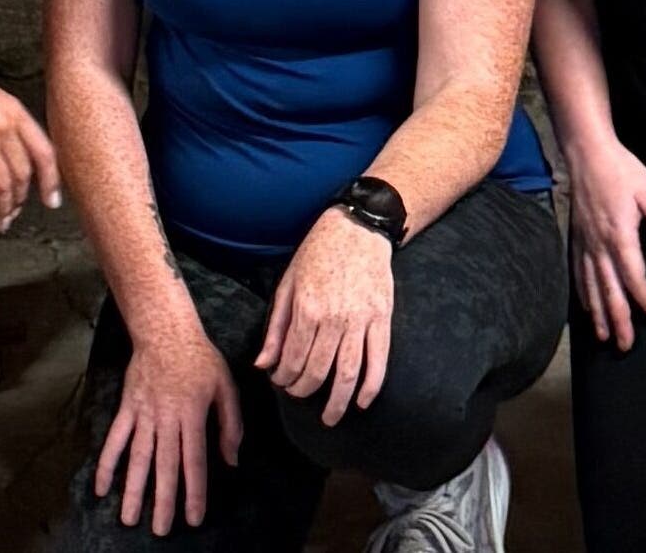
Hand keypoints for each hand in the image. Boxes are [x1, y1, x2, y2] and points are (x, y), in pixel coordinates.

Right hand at [0, 56, 61, 233]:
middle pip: (22, 175)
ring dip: (2, 209)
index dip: (51, 181)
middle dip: (19, 200)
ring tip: (0, 222)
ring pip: (2, 187)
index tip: (52, 201)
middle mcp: (5, 129)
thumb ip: (6, 122)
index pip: (44, 153)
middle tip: (14, 214)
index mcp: (16, 112)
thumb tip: (10, 154)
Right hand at [93, 315, 242, 534]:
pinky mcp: (127, 408)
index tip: (194, 518)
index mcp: (193, 413)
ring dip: (133, 489)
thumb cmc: (200, 359)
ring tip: (129, 518)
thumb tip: (231, 460)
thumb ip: (231, 424)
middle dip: (163, 500)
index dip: (194, 491)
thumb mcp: (226, 386)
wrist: (164, 330)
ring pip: (138, 457)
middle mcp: (166, 417)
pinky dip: (106, 463)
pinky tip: (101, 486)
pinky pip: (115, 439)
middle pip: (164, 464)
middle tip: (160, 530)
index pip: (194, 460)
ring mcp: (143, 413)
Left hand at [257, 208, 392, 425]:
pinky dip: (371, 386)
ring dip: (338, 401)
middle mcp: (334, 317)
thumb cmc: (317, 253)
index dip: (284, 377)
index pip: (293, 358)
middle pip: (318, 370)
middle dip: (304, 390)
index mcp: (307, 308)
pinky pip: (378, 360)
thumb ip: (276, 327)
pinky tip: (362, 402)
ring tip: (329, 418)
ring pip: (348, 373)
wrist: (357, 228)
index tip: (281, 382)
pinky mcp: (382, 318)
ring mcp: (361, 319)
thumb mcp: (287, 283)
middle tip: (299, 395)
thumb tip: (263, 364)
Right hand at [566, 131, 645, 353]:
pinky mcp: (576, 238)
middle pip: (609, 291)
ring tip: (605, 337)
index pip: (635, 279)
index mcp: (620, 236)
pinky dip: (582, 295)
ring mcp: (584, 243)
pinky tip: (587, 307)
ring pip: (591, 287)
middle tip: (626, 345)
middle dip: (619, 321)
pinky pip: (578, 274)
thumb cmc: (621, 171)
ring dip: (599, 314)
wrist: (586, 153)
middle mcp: (599, 245)